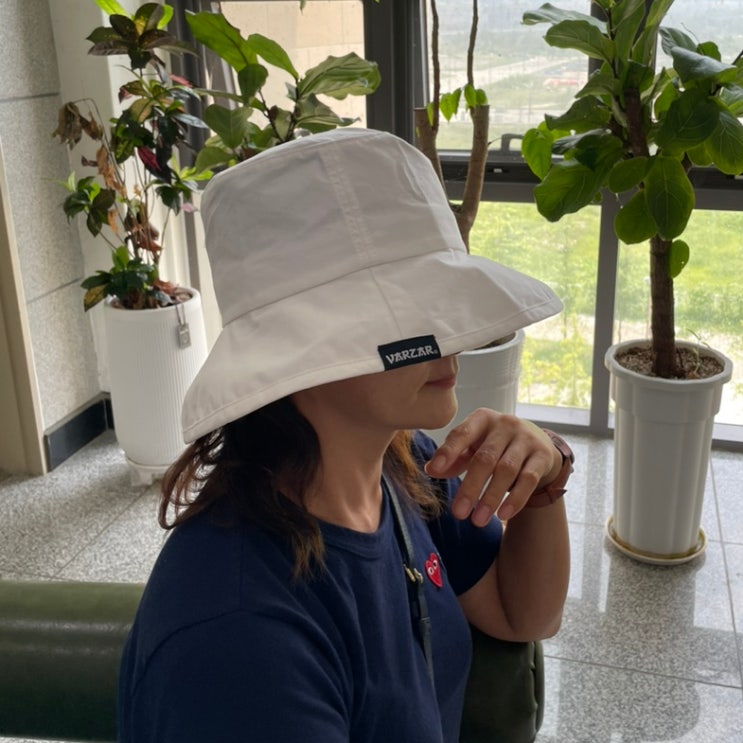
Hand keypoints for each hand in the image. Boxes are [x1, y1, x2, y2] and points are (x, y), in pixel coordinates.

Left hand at [424, 409, 561, 525]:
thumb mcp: (473, 446)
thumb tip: (430, 470)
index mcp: (482, 419)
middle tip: (458, 513)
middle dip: (470, 487)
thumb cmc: (495, 445)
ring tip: (478, 521)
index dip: (448, 451)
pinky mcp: (543, 455)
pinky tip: (503, 516)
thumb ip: (453, 458)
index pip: (462, 433)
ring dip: (491, 498)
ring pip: (506, 470)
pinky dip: (516, 499)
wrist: (537, 443)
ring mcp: (526, 439)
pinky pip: (528, 479)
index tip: (434, 470)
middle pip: (485, 458)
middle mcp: (505, 424)